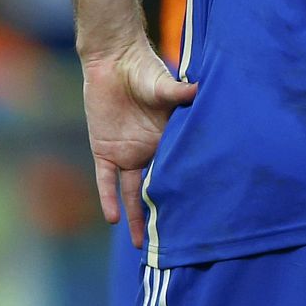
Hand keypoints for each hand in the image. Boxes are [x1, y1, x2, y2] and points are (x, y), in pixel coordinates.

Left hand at [79, 37, 197, 246]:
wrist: (114, 61)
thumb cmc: (144, 69)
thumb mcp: (162, 84)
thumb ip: (176, 92)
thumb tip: (196, 90)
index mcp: (170, 137)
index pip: (178, 168)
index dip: (186, 189)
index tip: (200, 212)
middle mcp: (151, 150)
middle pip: (157, 187)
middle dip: (165, 213)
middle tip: (175, 242)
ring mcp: (128, 153)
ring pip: (133, 192)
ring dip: (137, 216)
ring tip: (143, 244)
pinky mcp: (105, 151)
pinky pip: (106, 181)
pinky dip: (108, 199)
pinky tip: (112, 220)